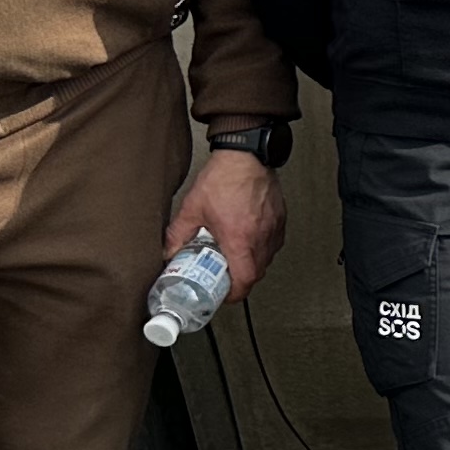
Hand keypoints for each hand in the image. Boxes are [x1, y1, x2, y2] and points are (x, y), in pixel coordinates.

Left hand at [165, 149, 286, 290]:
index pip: (244, 281)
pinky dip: (262, 248)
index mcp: (239, 239)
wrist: (246, 154)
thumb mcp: (193, 208)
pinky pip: (274, 244)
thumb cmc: (224, 177)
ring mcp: (273, 229)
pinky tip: (248, 238)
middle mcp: (260, 237)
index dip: (234, 294)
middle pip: (256, 274)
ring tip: (235, 256)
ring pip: (266, 260)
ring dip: (252, 264)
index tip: (224, 294)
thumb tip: (168, 252)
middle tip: (225, 277)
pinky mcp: (280, 219)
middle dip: (241, 280)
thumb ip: (178, 234)